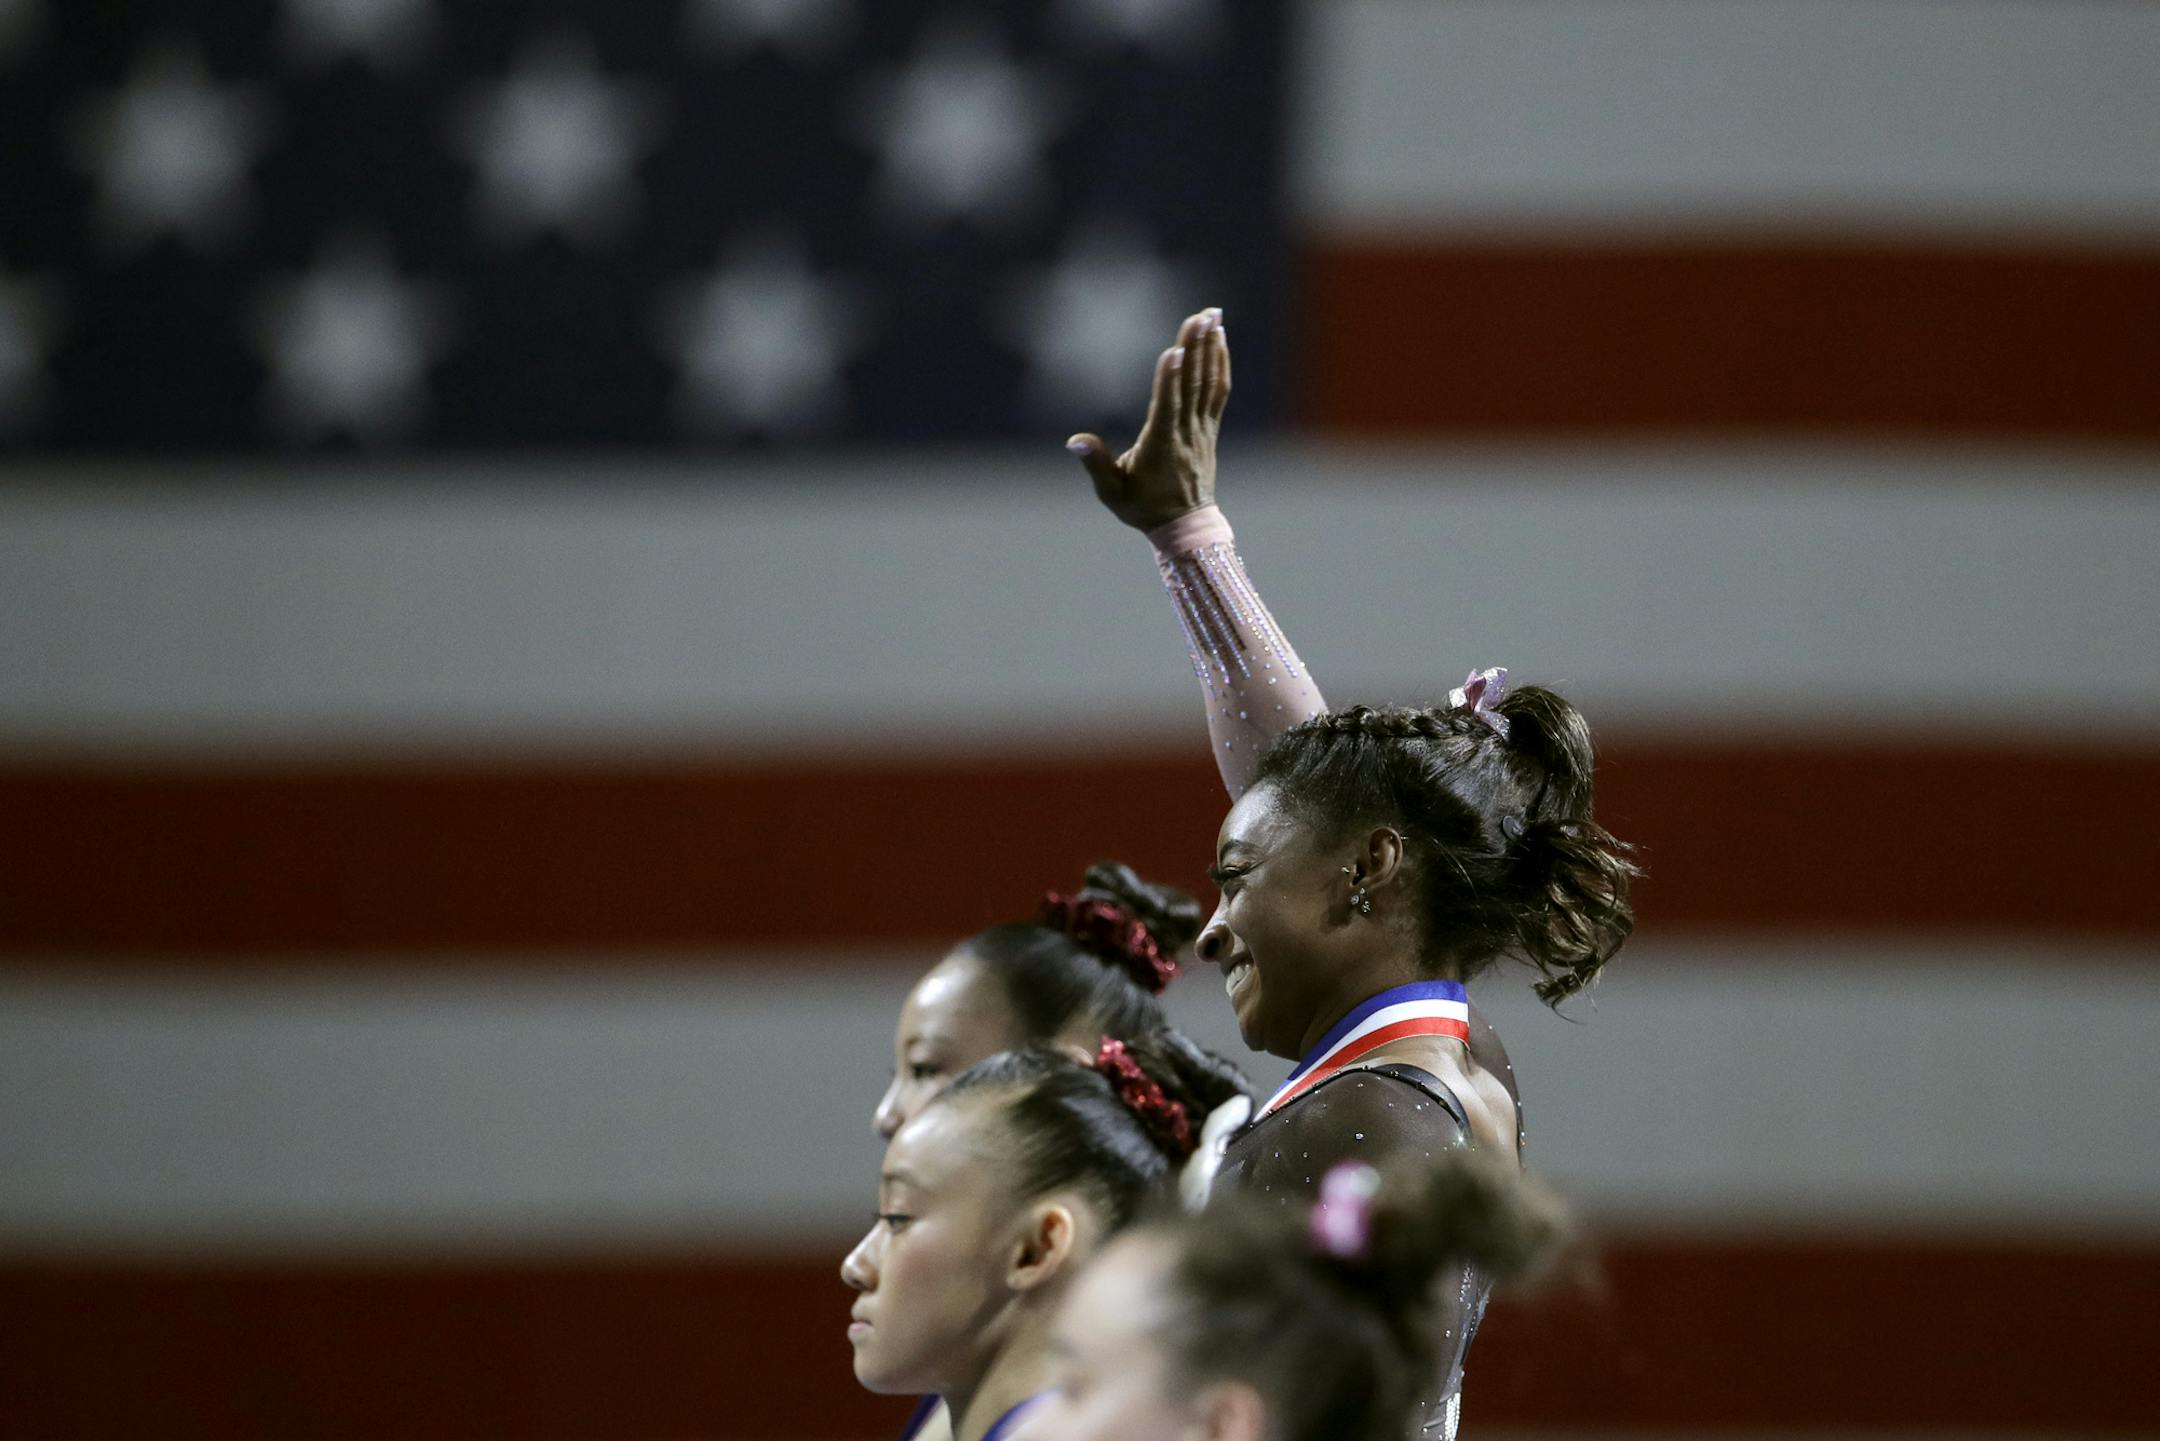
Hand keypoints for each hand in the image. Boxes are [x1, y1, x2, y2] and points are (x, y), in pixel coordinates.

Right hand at [1067, 307, 1230, 532]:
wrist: (1184, 526)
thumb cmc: (1142, 508)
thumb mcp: (1111, 492)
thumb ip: (1095, 463)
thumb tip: (1074, 440)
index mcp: (1161, 445)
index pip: (1167, 406)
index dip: (1171, 377)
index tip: (1176, 348)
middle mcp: (1185, 433)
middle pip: (1192, 384)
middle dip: (1196, 348)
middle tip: (1202, 314)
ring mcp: (1201, 429)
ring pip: (1209, 383)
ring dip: (1211, 348)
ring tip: (1213, 315)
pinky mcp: (1208, 428)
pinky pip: (1218, 391)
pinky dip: (1220, 364)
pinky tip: (1220, 341)